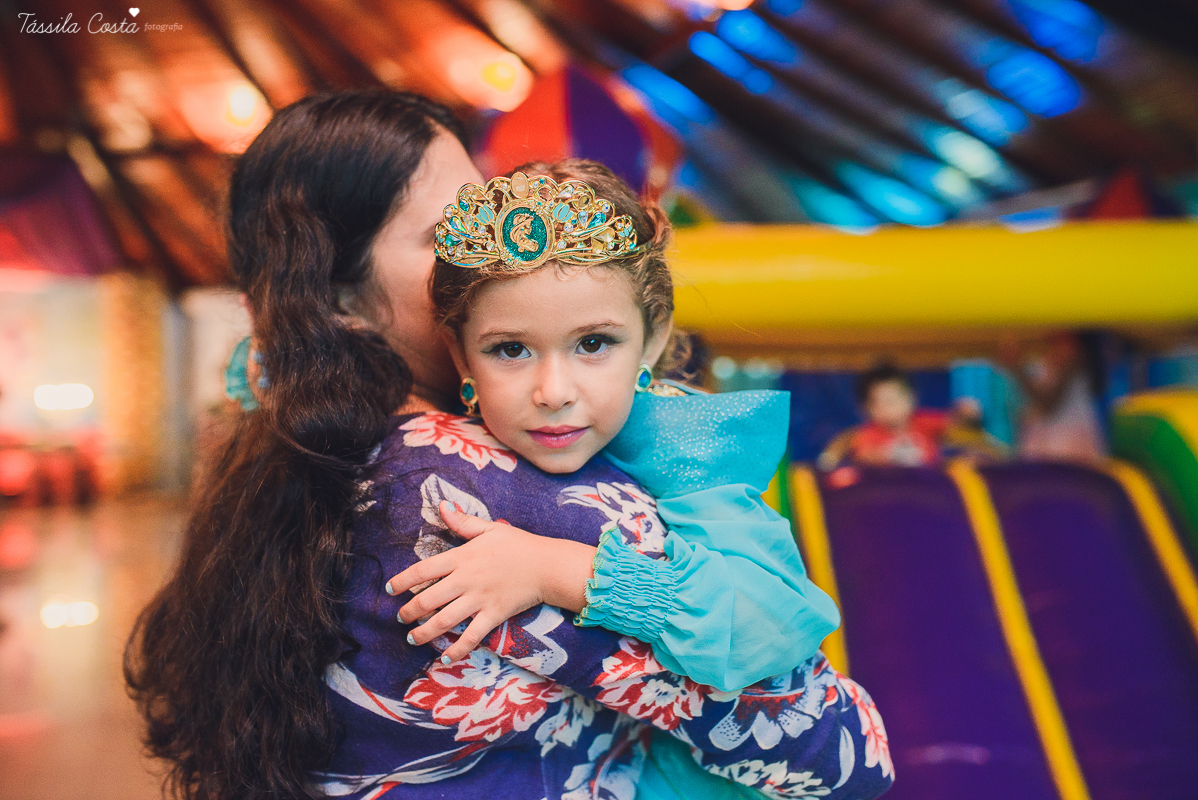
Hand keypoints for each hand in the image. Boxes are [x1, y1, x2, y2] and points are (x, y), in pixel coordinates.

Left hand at [385, 501, 596, 662]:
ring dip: (424, 632)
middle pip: (428, 599)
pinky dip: (457, 649)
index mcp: (462, 557)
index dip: (402, 580)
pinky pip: (472, 636)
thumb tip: (442, 506)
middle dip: (409, 611)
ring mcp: (480, 599)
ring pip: (445, 620)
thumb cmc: (519, 545)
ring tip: (412, 638)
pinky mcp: (494, 615)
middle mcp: (467, 580)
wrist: (547, 565)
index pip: (423, 570)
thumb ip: (463, 521)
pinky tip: (445, 658)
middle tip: (400, 618)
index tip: (390, 589)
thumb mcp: (490, 528)